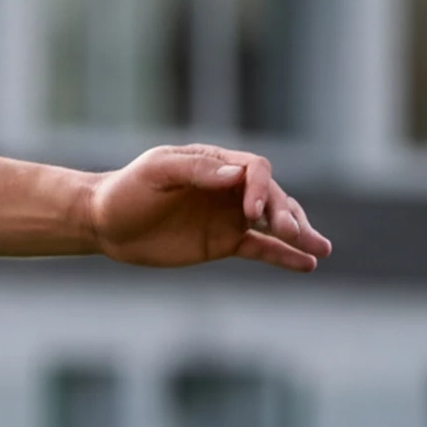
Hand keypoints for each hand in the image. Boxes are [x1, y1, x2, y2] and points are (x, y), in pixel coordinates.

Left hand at [87, 144, 328, 271]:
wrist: (107, 223)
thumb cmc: (128, 190)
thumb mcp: (156, 172)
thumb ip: (196, 170)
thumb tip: (236, 175)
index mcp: (216, 162)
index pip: (255, 170)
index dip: (260, 188)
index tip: (252, 211)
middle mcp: (230, 188)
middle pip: (273, 197)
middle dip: (286, 214)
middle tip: (291, 232)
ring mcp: (230, 216)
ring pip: (274, 223)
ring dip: (298, 233)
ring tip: (320, 249)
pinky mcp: (224, 242)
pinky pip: (261, 248)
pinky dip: (284, 256)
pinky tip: (308, 264)